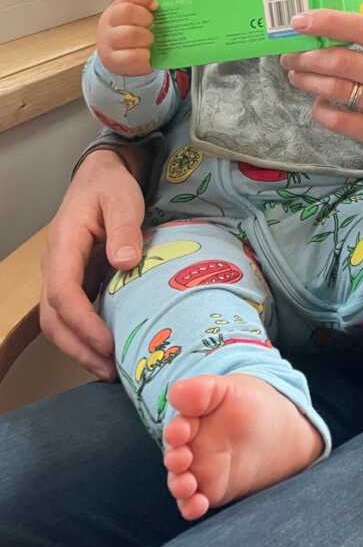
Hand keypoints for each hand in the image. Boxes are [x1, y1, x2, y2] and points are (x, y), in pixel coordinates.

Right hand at [40, 149, 145, 379]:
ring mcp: (62, 274)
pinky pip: (72, 314)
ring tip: (111, 369)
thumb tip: (124, 262)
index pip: (63, 293)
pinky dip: (86, 336)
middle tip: (109, 370)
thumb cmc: (111, 185)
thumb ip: (124, 228)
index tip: (109, 343)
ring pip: (58, 321)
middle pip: (53, 318)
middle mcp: (55, 265)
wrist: (101, 175)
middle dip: (78, 348)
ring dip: (80, 348)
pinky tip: (111, 349)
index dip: (84, 323)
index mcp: (64, 245)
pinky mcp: (74, 280)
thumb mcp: (122, 198)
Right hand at [96, 0, 157, 74]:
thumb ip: (149, 11)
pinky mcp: (113, 60)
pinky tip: (147, 55)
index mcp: (117, 8)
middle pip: (126, 11)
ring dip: (145, 37)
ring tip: (150, 41)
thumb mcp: (136, 20)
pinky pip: (130, 56)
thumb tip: (173, 6)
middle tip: (152, 25)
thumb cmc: (132, 35)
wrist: (116, 58)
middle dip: (145, 17)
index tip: (156, 6)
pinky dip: (143, 55)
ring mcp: (109, 41)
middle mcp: (109, 22)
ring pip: (129, 34)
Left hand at [280, 9, 362, 185]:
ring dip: (308, 81)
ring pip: (335, 89)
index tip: (299, 21)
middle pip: (340, 60)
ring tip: (296, 78)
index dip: (327, 21)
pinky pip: (338, 119)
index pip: (361, 28)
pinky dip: (321, 110)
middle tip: (290, 56)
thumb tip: (335, 36)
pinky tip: (318, 105)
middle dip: (307, 57)